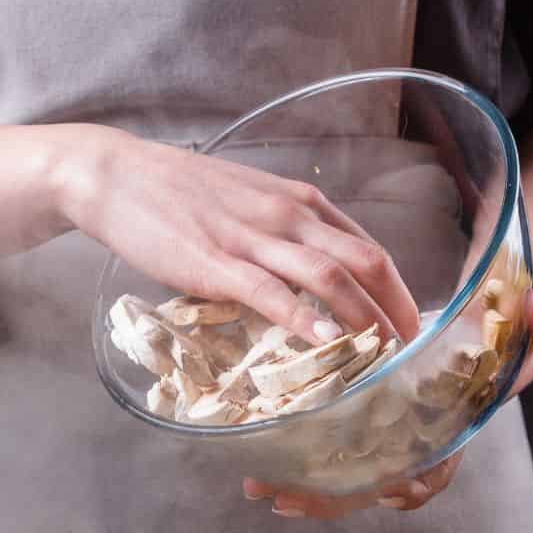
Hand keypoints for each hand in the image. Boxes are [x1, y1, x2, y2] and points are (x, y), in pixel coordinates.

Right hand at [53, 125, 419, 341]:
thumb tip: (312, 277)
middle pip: (365, 262)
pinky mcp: (217, 263)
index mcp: (301, 204)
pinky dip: (305, 319)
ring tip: (385, 357)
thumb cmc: (181, 194)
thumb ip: (285, 234)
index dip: (399, 292)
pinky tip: (327, 343)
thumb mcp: (251, 203)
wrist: (118, 175)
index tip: (412, 327)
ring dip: (365, 320)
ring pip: (330, 277)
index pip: (370, 248)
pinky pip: (272, 292)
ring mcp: (254, 239)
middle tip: (414, 353)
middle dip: (397, 311)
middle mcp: (289, 216)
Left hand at [242, 289, 532, 517]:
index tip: (388, 489)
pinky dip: (296, 465)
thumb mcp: (517, 324)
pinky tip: (261, 465)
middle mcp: (414, 442)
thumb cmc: (494, 333)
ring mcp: (384, 438)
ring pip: (344, 477)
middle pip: (374, 483)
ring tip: (259, 487)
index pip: (437, 468)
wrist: (476, 328)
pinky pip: (327, 455)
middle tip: (286, 495)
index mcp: (450, 427)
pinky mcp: (359, 425)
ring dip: (303, 488)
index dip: (412, 484)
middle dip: (332, 496)